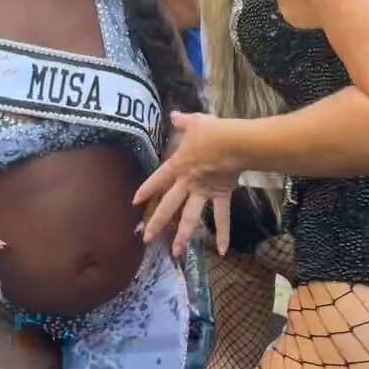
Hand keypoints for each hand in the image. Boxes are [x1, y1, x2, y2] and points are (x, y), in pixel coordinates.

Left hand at [134, 111, 240, 256]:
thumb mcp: (195, 122)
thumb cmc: (212, 131)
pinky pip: (222, 217)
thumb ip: (182, 121)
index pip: (157, 180)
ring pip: (190, 217)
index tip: (134, 202)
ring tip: (175, 252)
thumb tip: (173, 115)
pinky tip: (221, 251)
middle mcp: (188, 183)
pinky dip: (223, 234)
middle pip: (169, 206)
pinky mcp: (221, 195)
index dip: (146, 190)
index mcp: (178, 166)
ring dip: (182, 235)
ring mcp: (204, 192)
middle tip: (145, 239)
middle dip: (156, 222)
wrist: (234, 143)